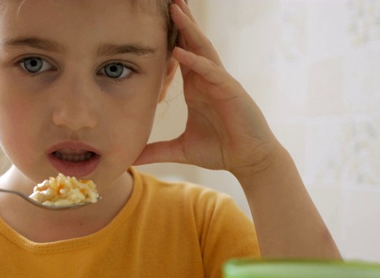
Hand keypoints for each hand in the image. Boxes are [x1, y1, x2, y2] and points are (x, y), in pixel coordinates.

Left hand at [135, 0, 282, 179]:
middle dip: (180, 22)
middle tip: (167, 1)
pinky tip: (180, 52)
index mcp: (196, 88)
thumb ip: (156, 151)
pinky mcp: (230, 90)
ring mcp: (220, 82)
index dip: (167, 38)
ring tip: (176, 10)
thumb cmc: (219, 151)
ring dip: (189, 30)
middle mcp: (207, 79)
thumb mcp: (181, 150)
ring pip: (202, 50)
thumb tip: (131, 158)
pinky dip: (196, 61)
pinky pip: (211, 71)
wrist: (248, 161)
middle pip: (191, 44)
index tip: (151, 22)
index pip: (179, 56)